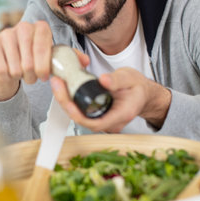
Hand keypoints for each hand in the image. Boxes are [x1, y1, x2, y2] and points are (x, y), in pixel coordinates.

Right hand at [0, 20, 52, 100]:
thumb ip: (54, 62)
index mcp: (41, 28)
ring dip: (19, 77)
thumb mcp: (45, 58)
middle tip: (32, 78)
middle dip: (31, 75)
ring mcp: (6, 34)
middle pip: (29, 62)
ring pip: (15, 68)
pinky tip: (8, 71)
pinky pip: (1, 70)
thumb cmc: (31, 60)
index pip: (42, 49)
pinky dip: (6, 77)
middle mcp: (24, 27)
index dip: (43, 67)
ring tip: (21, 74)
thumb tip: (60, 73)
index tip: (44, 77)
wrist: (7, 60)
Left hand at [51, 66, 171, 131]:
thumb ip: (117, 80)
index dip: (79, 114)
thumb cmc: (137, 88)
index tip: (68, 101)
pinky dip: (71, 101)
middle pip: (83, 120)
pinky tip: (64, 89)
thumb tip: (102, 80)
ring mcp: (103, 121)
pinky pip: (81, 113)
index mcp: (121, 114)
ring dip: (66, 101)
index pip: (96, 122)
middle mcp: (111, 122)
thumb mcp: (130, 78)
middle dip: (66, 103)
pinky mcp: (97, 116)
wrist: (142, 94)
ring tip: (58, 84)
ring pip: (79, 117)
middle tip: (57, 84)